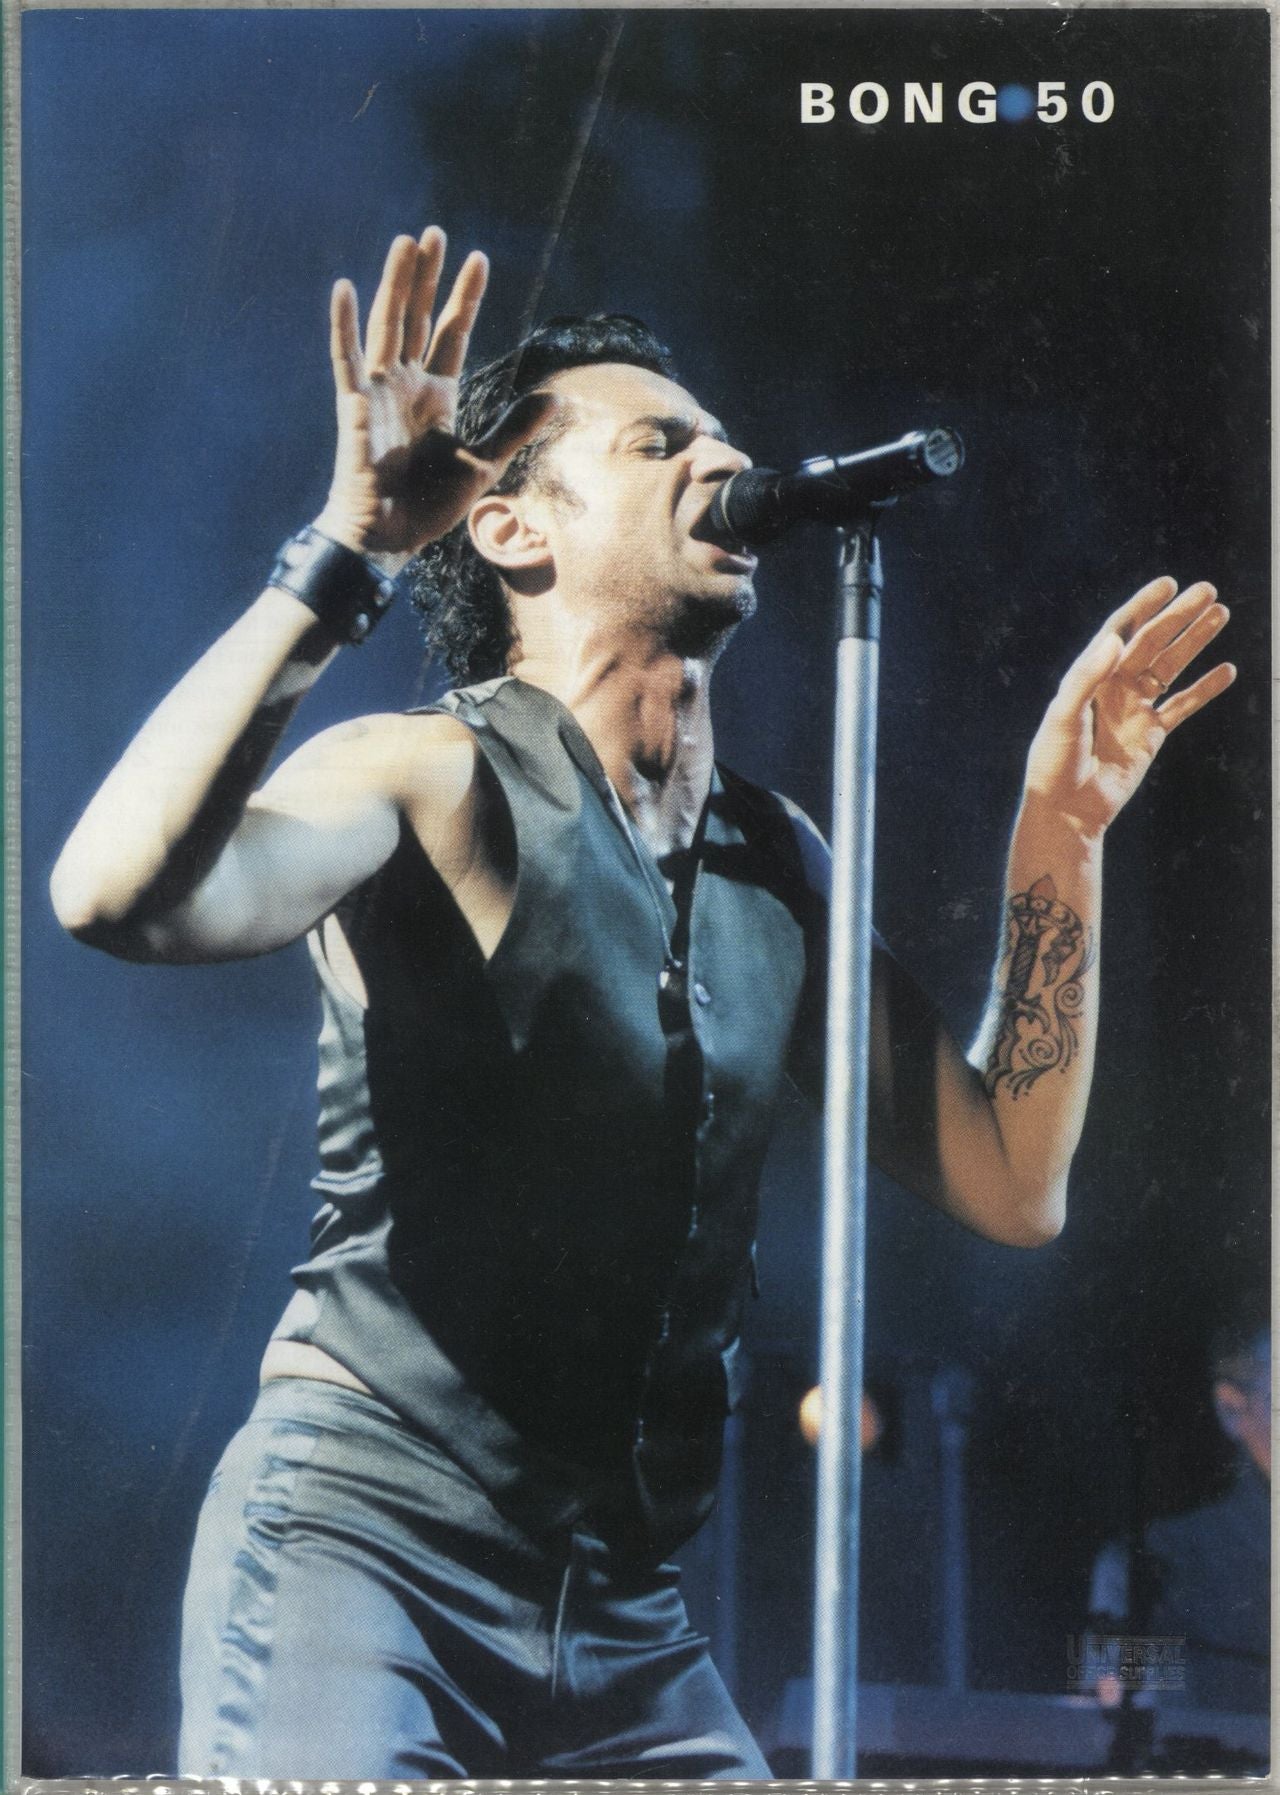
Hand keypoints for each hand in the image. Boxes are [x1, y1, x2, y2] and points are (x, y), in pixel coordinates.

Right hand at [314, 228, 554, 562]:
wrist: (392, 536)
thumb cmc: (431, 506)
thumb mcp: (485, 462)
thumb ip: (515, 427)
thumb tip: (556, 397)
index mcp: (437, 394)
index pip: (452, 332)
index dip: (465, 297)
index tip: (479, 258)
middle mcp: (406, 384)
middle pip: (417, 315)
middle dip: (428, 275)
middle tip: (436, 232)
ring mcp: (378, 390)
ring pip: (388, 324)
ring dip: (396, 283)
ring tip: (406, 242)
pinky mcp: (354, 404)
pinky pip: (346, 358)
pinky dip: (343, 324)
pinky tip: (344, 288)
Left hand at [1023, 576, 1235, 836]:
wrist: (1067, 810)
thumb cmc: (1055, 763)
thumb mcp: (1064, 716)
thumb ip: (1087, 676)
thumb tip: (1115, 637)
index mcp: (1089, 676)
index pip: (1119, 630)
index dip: (1142, 606)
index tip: (1167, 584)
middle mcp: (1112, 686)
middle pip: (1151, 642)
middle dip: (1178, 616)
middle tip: (1208, 591)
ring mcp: (1133, 708)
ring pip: (1171, 666)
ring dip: (1195, 642)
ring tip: (1221, 614)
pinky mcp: (1150, 734)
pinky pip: (1182, 705)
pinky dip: (1204, 690)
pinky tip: (1226, 671)